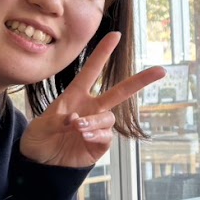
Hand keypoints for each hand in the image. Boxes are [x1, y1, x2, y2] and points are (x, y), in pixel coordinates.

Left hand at [19, 32, 165, 167]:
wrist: (40, 164)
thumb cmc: (38, 139)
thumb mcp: (40, 126)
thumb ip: (57, 121)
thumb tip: (77, 120)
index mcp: (75, 97)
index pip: (92, 71)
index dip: (102, 53)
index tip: (115, 35)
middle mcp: (90, 109)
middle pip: (120, 91)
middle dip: (140, 81)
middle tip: (161, 70)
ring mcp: (97, 127)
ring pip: (109, 117)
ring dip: (95, 121)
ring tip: (77, 128)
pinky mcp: (99, 144)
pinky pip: (106, 136)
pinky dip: (96, 135)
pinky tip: (84, 137)